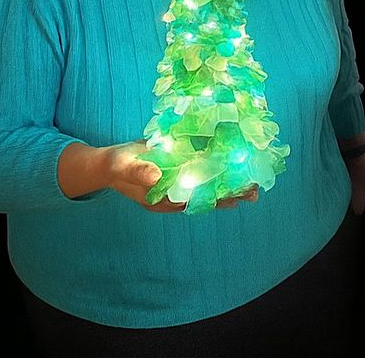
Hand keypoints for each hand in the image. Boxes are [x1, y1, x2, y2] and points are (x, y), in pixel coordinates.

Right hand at [103, 141, 257, 212]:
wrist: (110, 163)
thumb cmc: (116, 165)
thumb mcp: (124, 167)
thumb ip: (139, 172)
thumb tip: (156, 178)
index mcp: (164, 199)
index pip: (195, 201)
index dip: (216, 199)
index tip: (236, 198)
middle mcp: (175, 194)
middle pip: (207, 197)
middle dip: (230, 195)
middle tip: (255, 193)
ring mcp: (178, 184)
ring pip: (208, 188)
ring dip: (229, 185)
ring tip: (254, 186)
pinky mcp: (180, 170)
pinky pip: (202, 174)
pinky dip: (218, 171)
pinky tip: (235, 167)